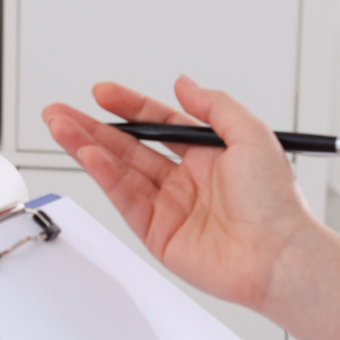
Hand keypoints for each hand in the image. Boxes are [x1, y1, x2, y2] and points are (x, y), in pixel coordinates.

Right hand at [43, 77, 316, 310]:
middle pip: (129, 147)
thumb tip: (183, 84)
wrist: (279, 255)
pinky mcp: (157, 234)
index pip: (159, 124)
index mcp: (209, 156)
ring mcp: (170, 208)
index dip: (130, 106)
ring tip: (60, 127)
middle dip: (92, 128)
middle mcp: (186, 181)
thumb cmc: (277, 203)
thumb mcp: (252, 135)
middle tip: (61, 112)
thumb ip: (214, 106)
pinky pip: (125, 199)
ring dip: (87, 147)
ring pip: (119, 171)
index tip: (103, 92)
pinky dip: (104, 176)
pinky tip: (88, 155)